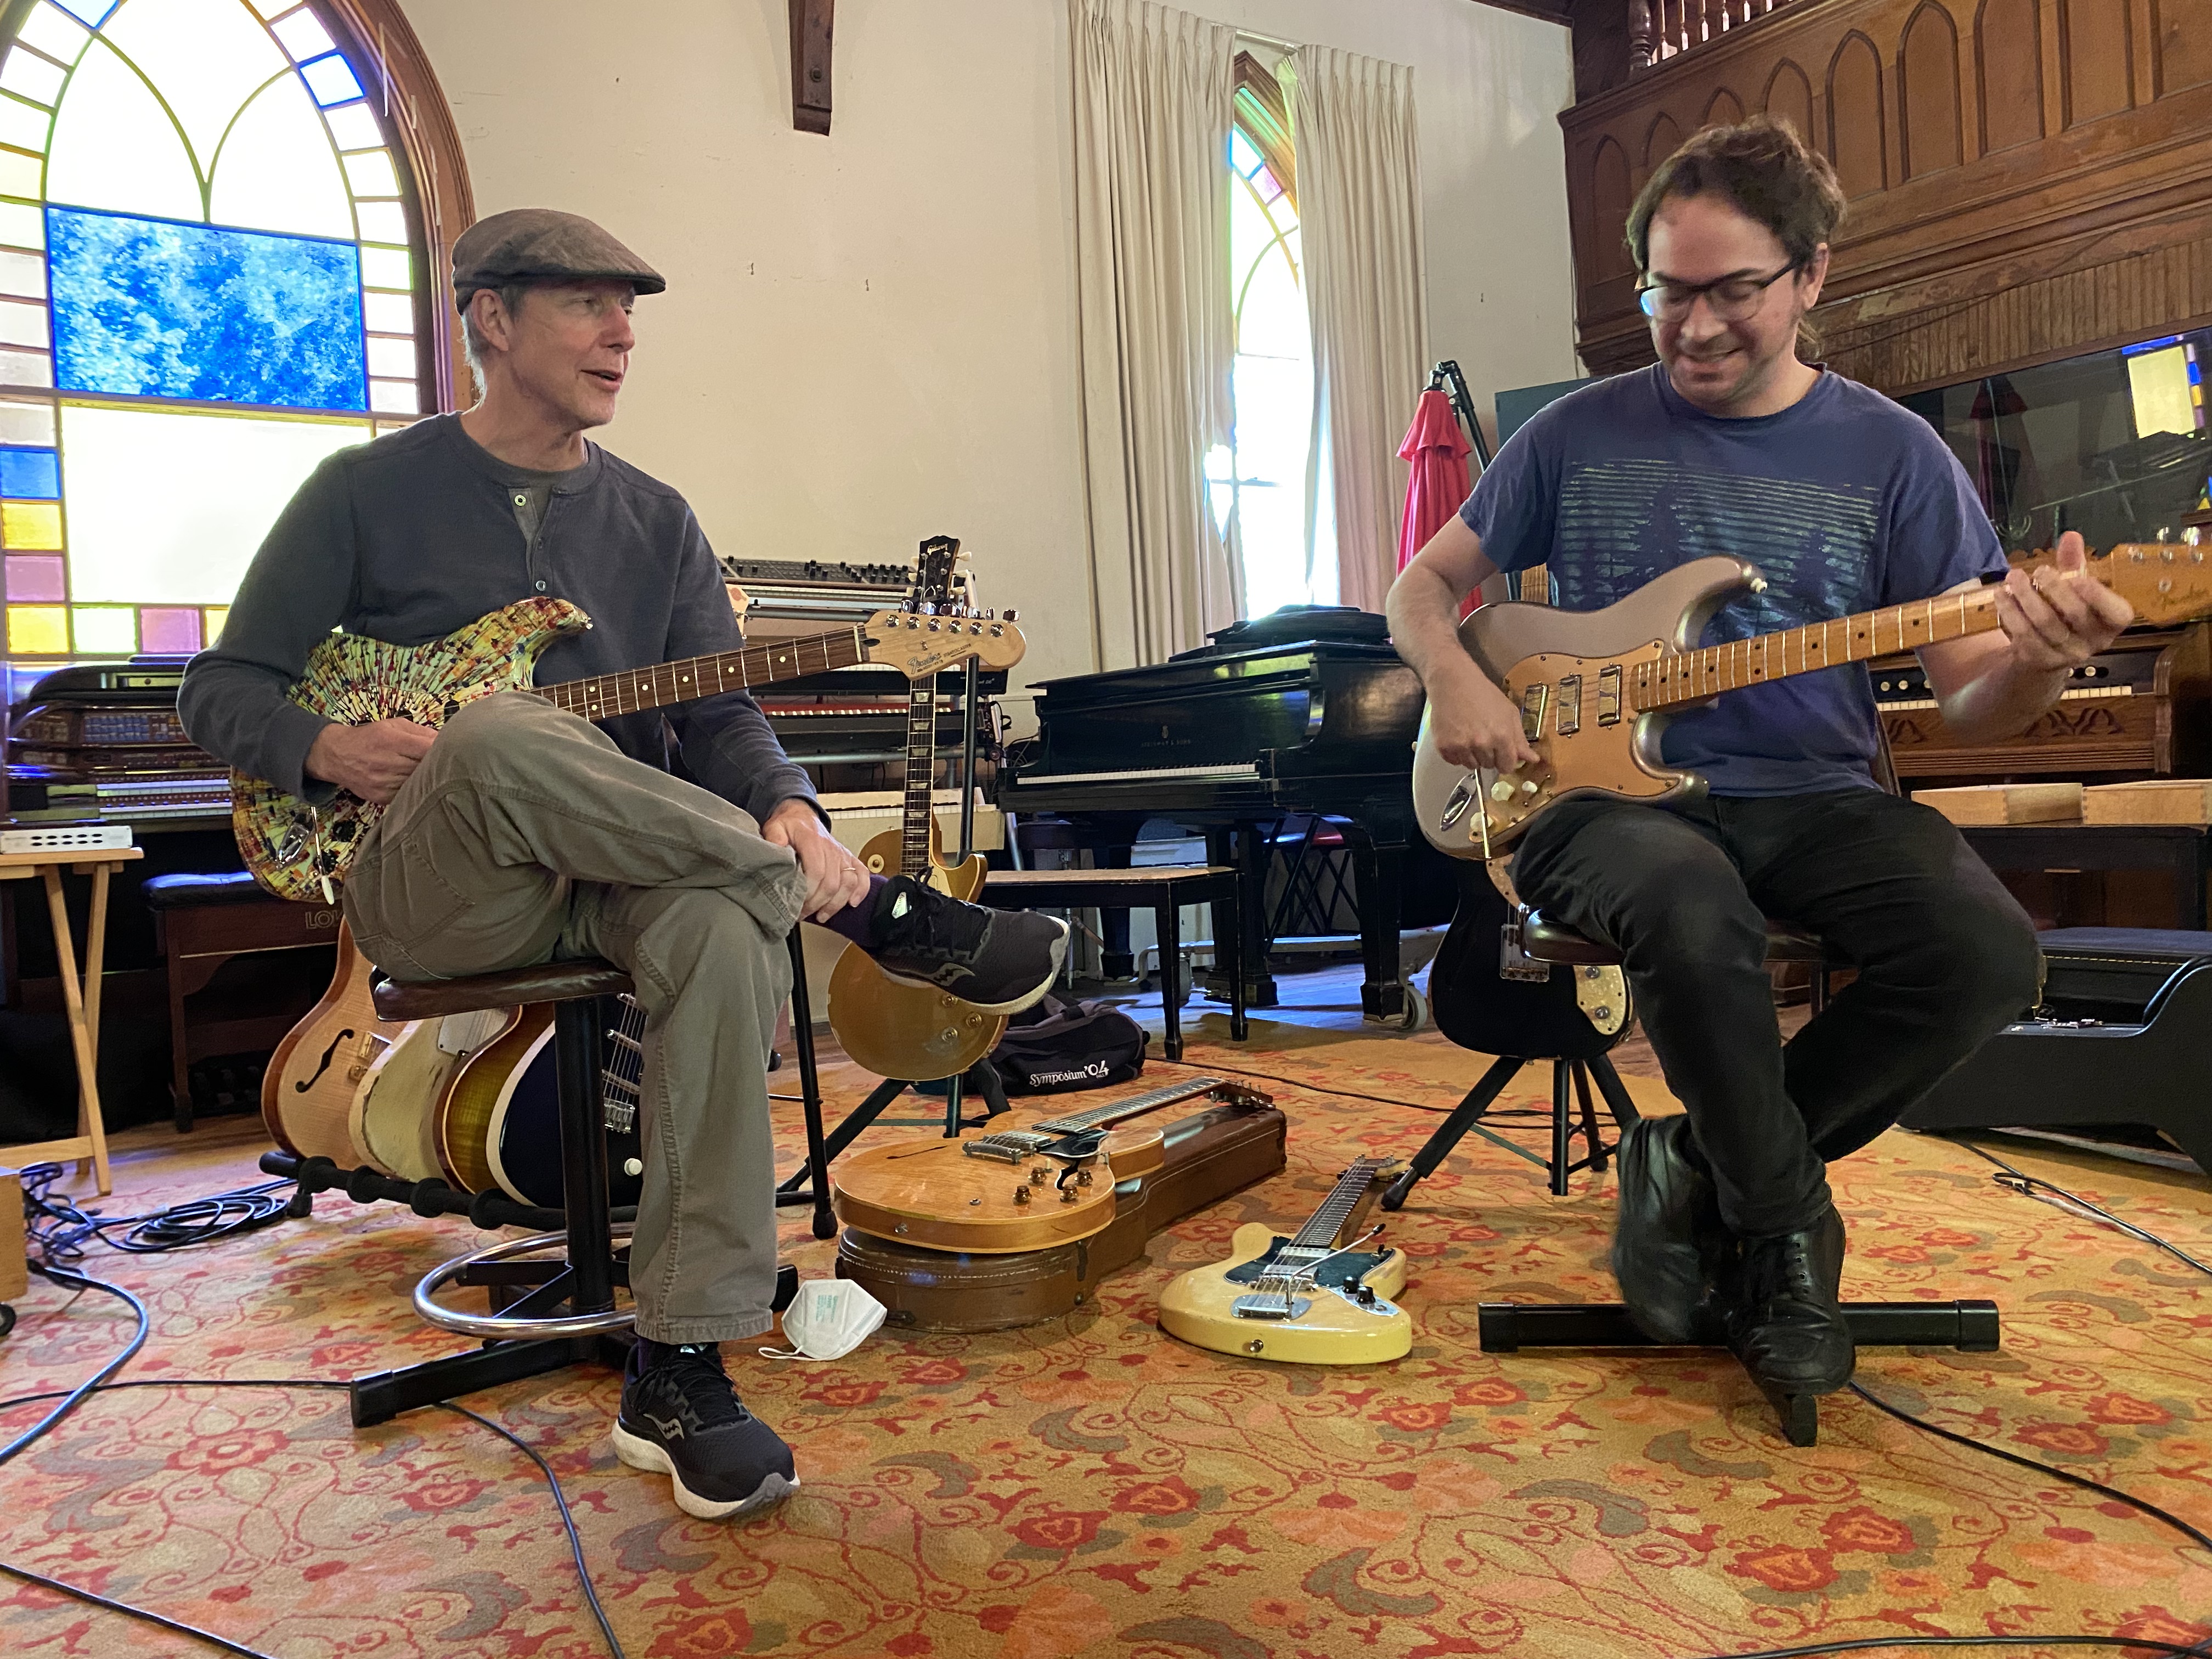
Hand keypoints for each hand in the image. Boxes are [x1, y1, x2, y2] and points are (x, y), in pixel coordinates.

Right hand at [305, 718, 436, 804]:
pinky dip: (414, 789)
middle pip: (424, 767)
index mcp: (391, 741)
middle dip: (435, 764)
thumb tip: (444, 739)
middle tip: (443, 761)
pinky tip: (416, 783)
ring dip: (426, 778)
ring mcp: (383, 783)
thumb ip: (420, 731)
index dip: (441, 749)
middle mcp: (386, 763)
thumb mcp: (393, 725)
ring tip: (430, 773)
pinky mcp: (382, 797)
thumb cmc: (369, 737)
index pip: (427, 748)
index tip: (449, 749)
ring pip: (417, 783)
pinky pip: (407, 794)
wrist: (338, 756)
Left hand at [762, 798, 871, 921]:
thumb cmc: (790, 825)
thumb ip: (774, 839)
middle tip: (803, 914)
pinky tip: (852, 903)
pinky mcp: (849, 859)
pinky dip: (861, 890)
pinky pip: (862, 874)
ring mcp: (842, 854)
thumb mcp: (775, 827)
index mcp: (812, 841)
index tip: (797, 905)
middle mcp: (831, 848)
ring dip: (836, 903)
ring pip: (849, 882)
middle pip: (832, 883)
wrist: (803, 817)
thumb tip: (775, 852)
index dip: (809, 892)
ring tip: (822, 915)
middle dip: (818, 904)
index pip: (817, 871)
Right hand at [1427, 658, 1539, 773]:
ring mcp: (1461, 746)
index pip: (1507, 766)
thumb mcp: (1508, 713)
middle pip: (1489, 766)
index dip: (1505, 761)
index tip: (1501, 754)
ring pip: (1471, 766)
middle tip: (1483, 737)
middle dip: (1489, 755)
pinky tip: (1458, 737)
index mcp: (1501, 736)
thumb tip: (1533, 759)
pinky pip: (1454, 762)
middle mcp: (1482, 743)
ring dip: (1473, 756)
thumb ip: (1520, 739)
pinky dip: (1457, 754)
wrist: (1453, 682)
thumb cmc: (1483, 694)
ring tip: (1470, 736)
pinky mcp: (1444, 746)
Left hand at [1996, 531, 2134, 672]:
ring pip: (2045, 623)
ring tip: (2013, 577)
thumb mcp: (2075, 587)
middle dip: (2055, 588)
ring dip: (2026, 597)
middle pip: (2075, 614)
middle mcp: (2094, 641)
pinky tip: (2001, 596)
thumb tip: (2071, 536)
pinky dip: (2011, 612)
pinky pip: (2024, 634)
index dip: (2099, 596)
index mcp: (2111, 622)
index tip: (2078, 578)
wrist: (2047, 650)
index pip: (2116, 613)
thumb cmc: (2068, 611)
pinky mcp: (2040, 660)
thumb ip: (2074, 563)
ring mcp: (2067, 654)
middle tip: (2039, 569)